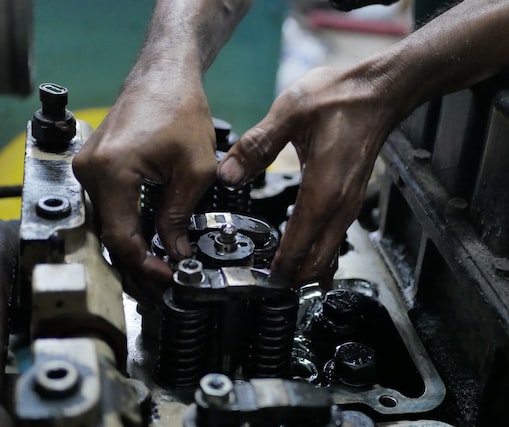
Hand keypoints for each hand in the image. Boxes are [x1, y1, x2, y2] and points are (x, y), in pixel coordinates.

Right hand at [72, 76, 216, 303]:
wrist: (165, 75)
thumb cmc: (179, 108)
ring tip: (158, 270)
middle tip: (161, 286)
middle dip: (138, 264)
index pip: (121, 236)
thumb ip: (180, 214)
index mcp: (111, 171)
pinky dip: (129, 227)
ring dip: (133, 248)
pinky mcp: (97, 165)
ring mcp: (89, 167)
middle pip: (110, 234)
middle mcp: (90, 171)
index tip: (167, 277)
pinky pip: (110, 206)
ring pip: (109, 223)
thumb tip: (174, 250)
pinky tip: (147, 243)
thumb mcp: (195, 169)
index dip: (145, 264)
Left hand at [219, 66, 396, 286]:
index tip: (257, 282)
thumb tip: (227, 174)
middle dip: (292, 278)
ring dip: (306, 269)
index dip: (278, 269)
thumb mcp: (290, 112)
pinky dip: (319, 254)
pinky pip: (334, 239)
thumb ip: (257, 146)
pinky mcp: (350, 199)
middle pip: (317, 262)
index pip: (298, 246)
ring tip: (279, 276)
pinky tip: (305, 256)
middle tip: (262, 284)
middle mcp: (339, 206)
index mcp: (322, 191)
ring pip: (328, 254)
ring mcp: (349, 206)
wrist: (377, 92)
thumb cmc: (339, 98)